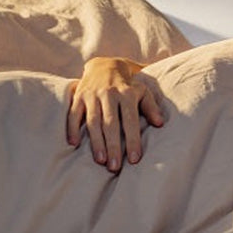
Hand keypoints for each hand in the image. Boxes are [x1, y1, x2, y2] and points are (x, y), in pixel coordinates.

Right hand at [66, 56, 162, 171]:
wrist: (105, 65)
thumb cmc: (128, 85)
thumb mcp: (143, 91)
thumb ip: (151, 107)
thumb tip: (160, 124)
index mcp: (127, 94)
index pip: (130, 120)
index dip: (132, 140)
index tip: (134, 159)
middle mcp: (109, 94)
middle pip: (111, 124)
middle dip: (113, 146)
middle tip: (115, 166)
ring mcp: (92, 95)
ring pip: (93, 121)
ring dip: (96, 142)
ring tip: (100, 161)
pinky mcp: (78, 97)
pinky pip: (73, 114)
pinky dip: (72, 128)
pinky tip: (74, 144)